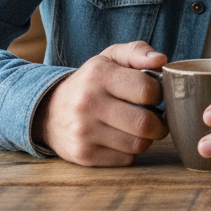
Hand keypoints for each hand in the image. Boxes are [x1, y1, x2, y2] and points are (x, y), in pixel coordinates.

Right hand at [33, 41, 168, 165]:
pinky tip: (125, 138)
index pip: (146, 89)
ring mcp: (83, 132)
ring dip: (147, 137)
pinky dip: (132, 150)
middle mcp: (88, 104)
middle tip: (159, 117)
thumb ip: (138, 52)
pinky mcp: (83, 155)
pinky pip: (125, 159)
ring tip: (142, 127)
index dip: (160, 93)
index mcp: (99, 75)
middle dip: (160, 122)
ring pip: (137, 144)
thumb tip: (161, 60)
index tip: (157, 95)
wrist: (49, 110)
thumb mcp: (111, 57)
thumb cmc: (91, 81)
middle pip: (144, 122)